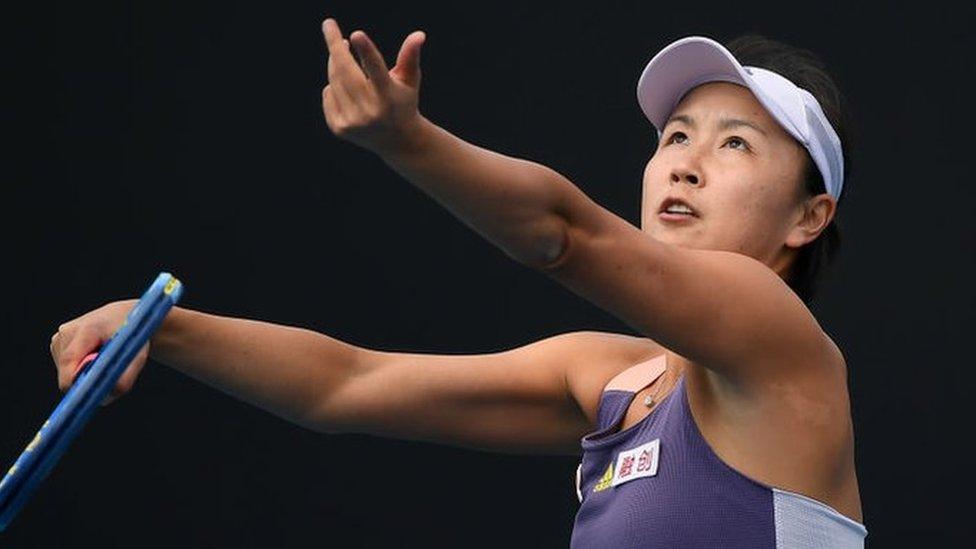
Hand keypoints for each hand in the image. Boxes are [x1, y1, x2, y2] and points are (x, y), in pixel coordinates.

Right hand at [50, 299, 147, 406]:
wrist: (123, 316)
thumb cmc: (131, 336)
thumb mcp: (136, 356)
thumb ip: (124, 378)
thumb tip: (105, 399)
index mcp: (88, 328)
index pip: (70, 360)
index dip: (73, 382)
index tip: (81, 397)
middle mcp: (68, 331)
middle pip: (66, 371)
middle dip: (84, 380)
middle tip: (105, 374)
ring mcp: (59, 337)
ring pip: (65, 371)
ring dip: (83, 373)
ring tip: (101, 358)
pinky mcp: (56, 343)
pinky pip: (66, 367)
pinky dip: (79, 368)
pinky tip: (92, 355)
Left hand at [321, 17, 425, 154]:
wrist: (397, 142)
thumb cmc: (403, 102)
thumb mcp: (410, 80)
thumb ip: (410, 56)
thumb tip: (418, 34)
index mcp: (389, 98)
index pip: (377, 71)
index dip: (367, 52)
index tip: (356, 34)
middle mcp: (370, 112)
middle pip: (347, 72)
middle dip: (336, 45)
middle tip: (329, 24)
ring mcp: (353, 123)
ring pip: (334, 81)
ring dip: (335, 62)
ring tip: (341, 51)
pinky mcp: (339, 129)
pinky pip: (328, 95)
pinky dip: (333, 85)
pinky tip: (344, 87)